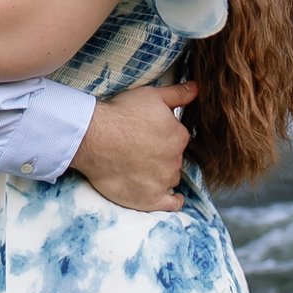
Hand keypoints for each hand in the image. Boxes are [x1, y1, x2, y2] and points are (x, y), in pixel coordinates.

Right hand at [73, 81, 194, 212]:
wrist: (94, 138)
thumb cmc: (121, 114)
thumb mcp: (151, 96)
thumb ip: (178, 94)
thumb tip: (198, 88)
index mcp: (179, 136)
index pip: (178, 139)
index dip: (164, 137)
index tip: (149, 136)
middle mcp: (176, 160)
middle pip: (174, 159)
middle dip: (162, 156)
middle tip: (141, 151)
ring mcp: (164, 181)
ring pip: (170, 178)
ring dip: (162, 175)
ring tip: (143, 170)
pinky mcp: (150, 199)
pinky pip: (171, 204)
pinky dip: (173, 201)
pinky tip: (170, 197)